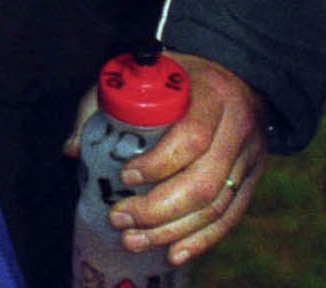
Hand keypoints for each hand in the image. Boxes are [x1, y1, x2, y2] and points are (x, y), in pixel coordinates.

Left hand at [62, 51, 266, 268]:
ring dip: (172, 231)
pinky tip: (173, 252)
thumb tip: (72, 149)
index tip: (125, 175)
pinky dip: (202, 240)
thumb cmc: (180, 76)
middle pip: (204, 182)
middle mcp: (238, 126)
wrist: (235, 73)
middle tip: (120, 218)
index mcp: (212, 93)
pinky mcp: (253, 177)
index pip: (192, 137)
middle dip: (157, 209)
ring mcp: (249, 155)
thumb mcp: (143, 74)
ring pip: (216, 206)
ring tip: (133, 239)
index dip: (158, 164)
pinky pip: (231, 215)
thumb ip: (104, 103)